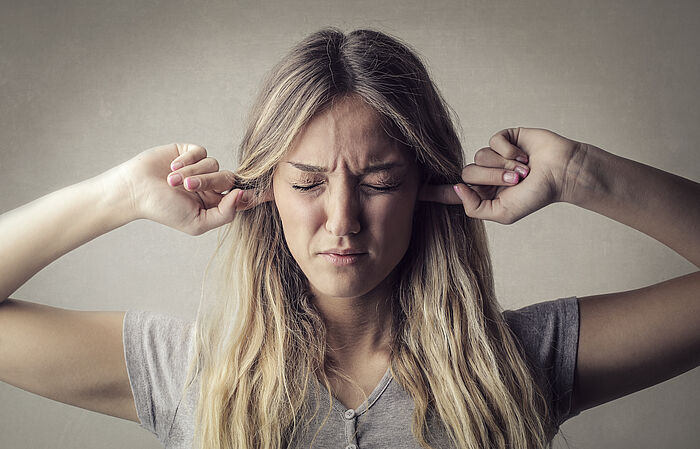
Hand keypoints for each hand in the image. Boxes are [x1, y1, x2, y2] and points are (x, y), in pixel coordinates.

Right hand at [114, 143, 270, 234]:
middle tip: (188, 187)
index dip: (254, 193)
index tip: (268, 192)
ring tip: (172, 181)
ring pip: (213, 164)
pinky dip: (187, 159)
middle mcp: (211, 185)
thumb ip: (224, 214)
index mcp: (216, 203)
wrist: (136, 191)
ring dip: (192, 172)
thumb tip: (243, 196)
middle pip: (227, 178)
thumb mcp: (198, 222)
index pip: (241, 197)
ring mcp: (200, 167)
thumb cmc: (164, 210)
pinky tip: (172, 168)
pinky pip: (200, 152)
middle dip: (208, 181)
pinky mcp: (189, 152)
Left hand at [419, 128, 584, 223]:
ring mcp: (494, 155)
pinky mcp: (504, 138)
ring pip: (479, 157)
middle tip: (516, 181)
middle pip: (467, 173)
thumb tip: (456, 187)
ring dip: (503, 165)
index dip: (434, 192)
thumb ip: (475, 207)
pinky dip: (509, 151)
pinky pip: (493, 142)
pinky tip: (524, 155)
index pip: (453, 193)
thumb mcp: (503, 213)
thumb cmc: (536, 196)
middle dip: (492, 178)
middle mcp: (486, 174)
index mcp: (483, 193)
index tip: (415, 192)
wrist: (561, 173)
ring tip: (524, 170)